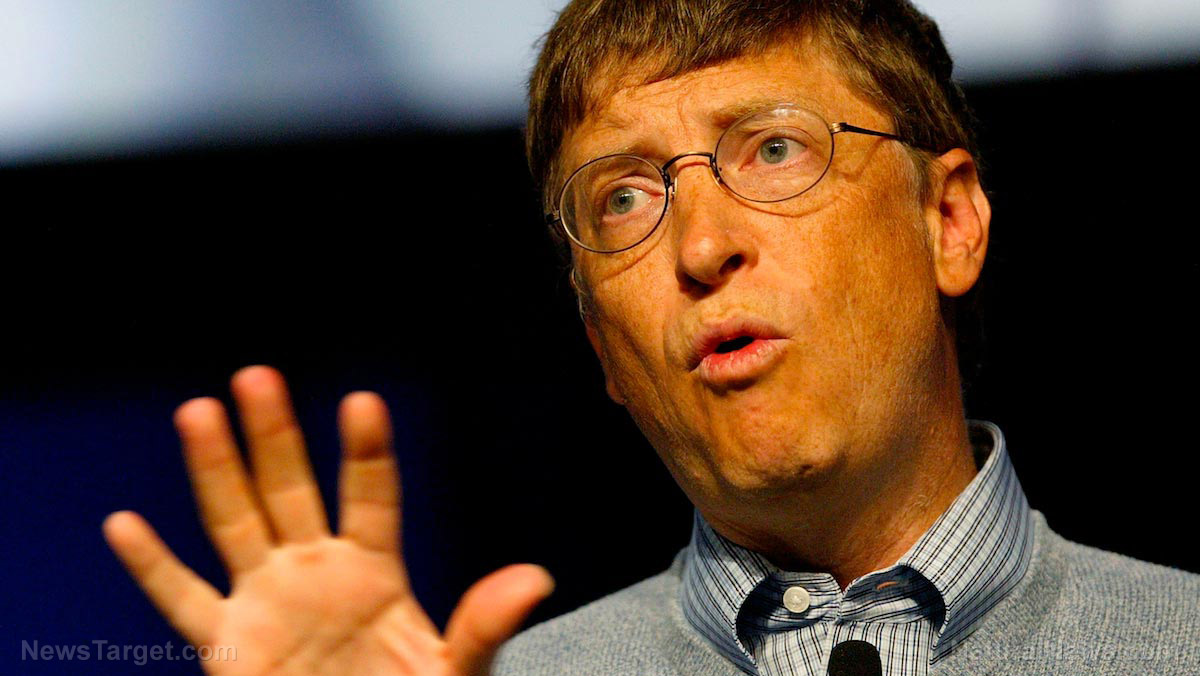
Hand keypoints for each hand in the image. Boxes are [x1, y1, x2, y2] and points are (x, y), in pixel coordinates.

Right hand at [103, 365, 552, 674]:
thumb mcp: (454, 670)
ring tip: (198, 413)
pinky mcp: (229, 646)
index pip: (370, 496)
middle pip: (292, 491)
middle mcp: (316, 572)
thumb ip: (483, 625)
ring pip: (235, 525)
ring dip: (216, 472)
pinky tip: (125, 524)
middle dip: (275, 437)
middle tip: (257, 377)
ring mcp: (268, 602)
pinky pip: (185, 602)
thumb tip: (535, 579)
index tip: (363, 403)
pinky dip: (153, 567)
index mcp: (376, 571)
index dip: (366, 452)